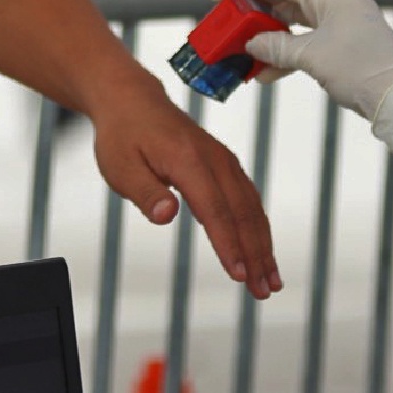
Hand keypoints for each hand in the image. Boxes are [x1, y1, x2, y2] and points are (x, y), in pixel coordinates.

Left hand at [86, 76, 280, 297]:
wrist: (133, 101)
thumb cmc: (123, 136)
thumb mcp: (121, 166)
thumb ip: (145, 192)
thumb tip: (166, 215)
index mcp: (188, 161)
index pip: (215, 210)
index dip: (229, 245)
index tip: (241, 275)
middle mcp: (214, 160)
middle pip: (242, 213)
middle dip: (256, 254)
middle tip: (265, 291)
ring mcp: (223, 161)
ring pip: (251, 208)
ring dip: (263, 245)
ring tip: (271, 280)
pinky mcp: (225, 165)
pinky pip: (248, 199)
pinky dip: (258, 227)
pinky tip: (263, 250)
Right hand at [206, 0, 392, 153]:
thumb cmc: (362, 72)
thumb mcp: (312, 58)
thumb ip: (277, 47)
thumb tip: (252, 45)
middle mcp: (339, 6)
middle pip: (287, 2)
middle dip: (255, 14)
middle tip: (227, 22)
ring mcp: (343, 28)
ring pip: (295, 26)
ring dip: (268, 39)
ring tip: (241, 51)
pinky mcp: (344, 49)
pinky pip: (307, 45)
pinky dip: (286, 56)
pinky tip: (264, 74)